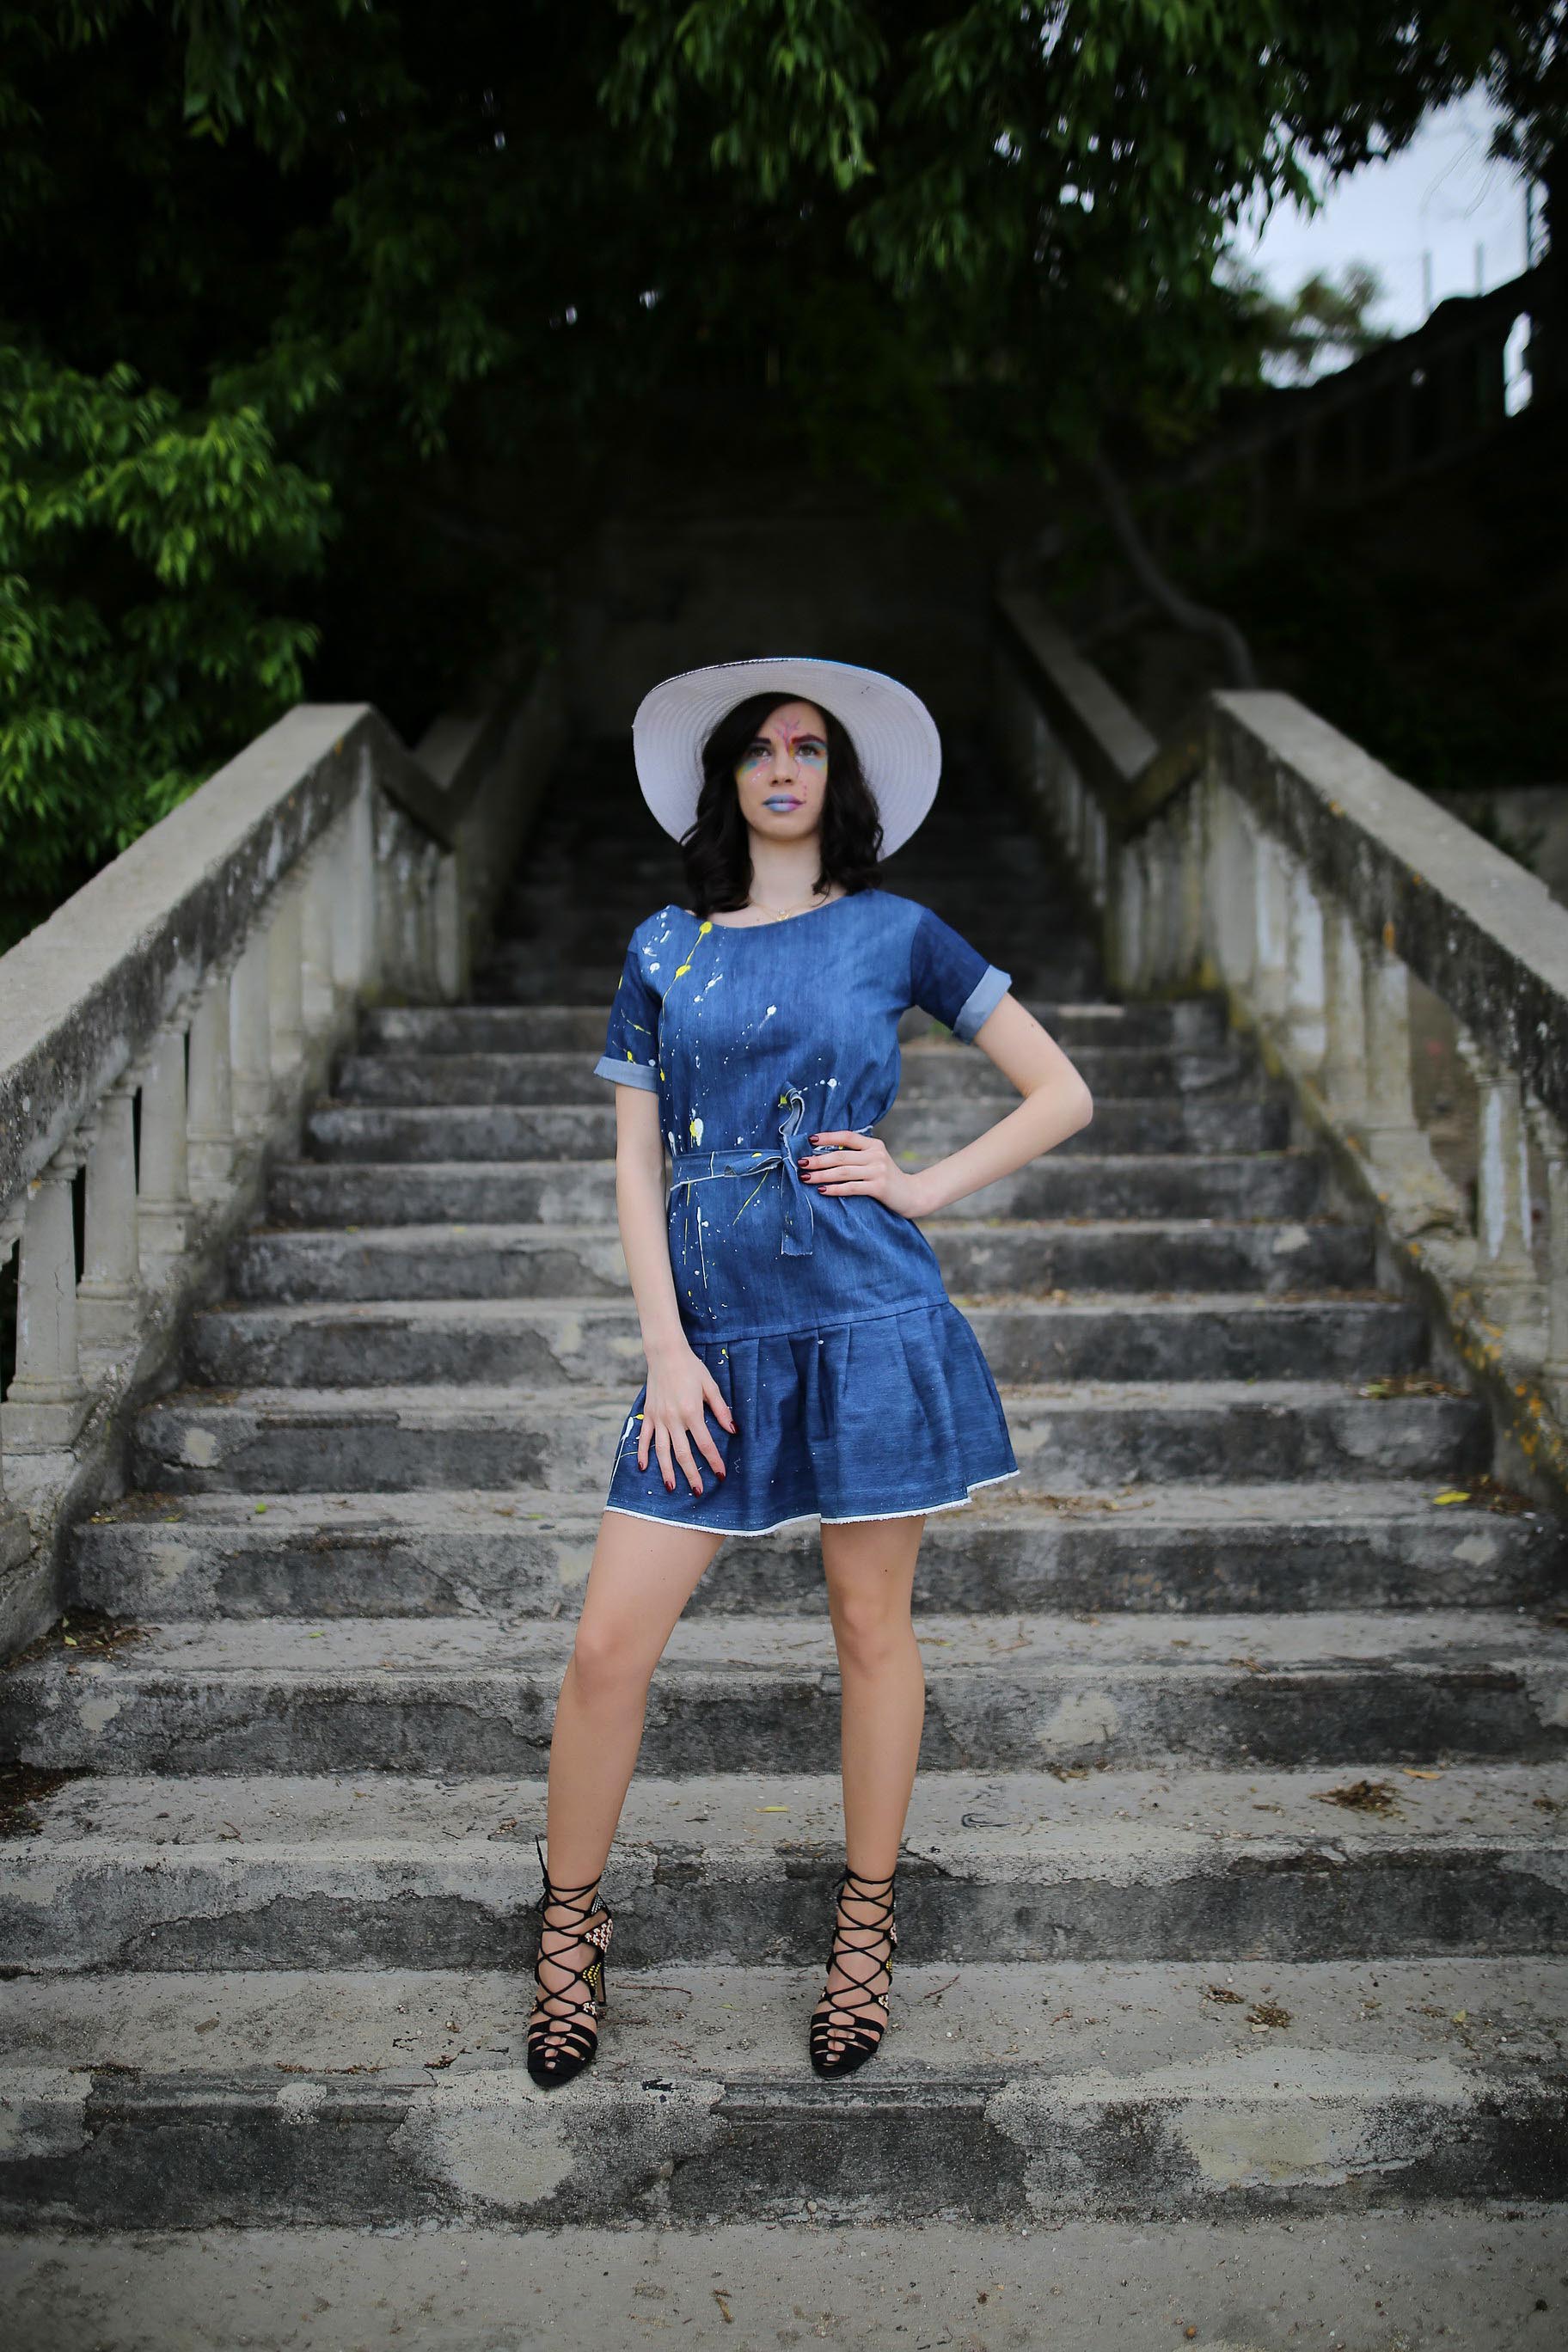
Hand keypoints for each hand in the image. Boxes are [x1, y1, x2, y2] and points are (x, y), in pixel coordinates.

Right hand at [639, 1337, 735, 1494]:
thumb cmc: (691, 1368)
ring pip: (662, 1451)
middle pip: (683, 1454)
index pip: (705, 1444)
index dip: (714, 1461)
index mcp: (692, 1412)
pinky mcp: (648, 1414)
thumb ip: (721, 1409)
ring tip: (672, 1487)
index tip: (721, 1475)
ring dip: (667, 1471)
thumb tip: (733, 1430)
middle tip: (698, 1491)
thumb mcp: (711, 1386)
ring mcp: (659, 1418)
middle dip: (691, 1474)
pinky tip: (643, 1468)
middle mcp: (674, 1419)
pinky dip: (643, 1453)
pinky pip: (644, 1438)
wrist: (665, 1354)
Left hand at [800, 1130, 930, 1218]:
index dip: (828, 1137)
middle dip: (818, 1160)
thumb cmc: (887, 1178)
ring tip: (806, 1178)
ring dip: (821, 1175)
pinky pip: (851, 1187)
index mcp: (874, 1145)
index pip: (847, 1136)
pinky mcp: (879, 1187)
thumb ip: (857, 1155)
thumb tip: (825, 1155)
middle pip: (840, 1156)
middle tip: (801, 1163)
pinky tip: (822, 1191)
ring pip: (843, 1172)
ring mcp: (878, 1171)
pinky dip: (835, 1189)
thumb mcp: (875, 1161)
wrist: (913, 1195)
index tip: (809, 1140)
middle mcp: (876, 1155)